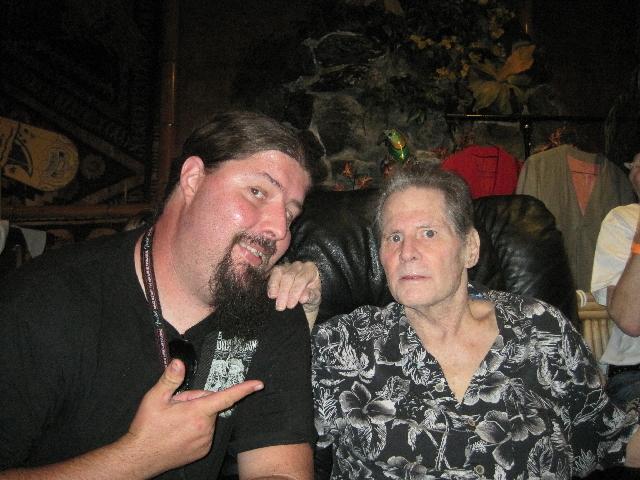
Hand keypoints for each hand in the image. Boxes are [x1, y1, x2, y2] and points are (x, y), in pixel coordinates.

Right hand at [121, 359, 262, 476]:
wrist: (139, 458)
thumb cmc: (147, 427)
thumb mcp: (154, 398)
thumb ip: (170, 379)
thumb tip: (179, 362)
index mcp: (197, 412)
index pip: (226, 397)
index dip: (244, 389)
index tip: (258, 384)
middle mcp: (206, 427)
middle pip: (209, 404)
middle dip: (196, 401)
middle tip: (175, 407)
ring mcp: (205, 441)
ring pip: (207, 418)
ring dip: (196, 415)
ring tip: (174, 421)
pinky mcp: (202, 451)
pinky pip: (205, 432)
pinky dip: (195, 428)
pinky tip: (178, 432)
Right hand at [268, 261, 320, 327]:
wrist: (304, 298)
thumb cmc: (310, 296)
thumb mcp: (314, 299)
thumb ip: (311, 297)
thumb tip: (303, 297)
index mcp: (311, 270)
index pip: (301, 279)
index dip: (295, 292)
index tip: (290, 305)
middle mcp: (299, 265)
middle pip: (289, 276)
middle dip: (284, 292)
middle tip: (281, 306)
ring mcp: (287, 266)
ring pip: (279, 273)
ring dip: (275, 288)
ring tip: (275, 300)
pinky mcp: (278, 269)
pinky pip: (273, 274)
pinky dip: (271, 285)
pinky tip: (271, 295)